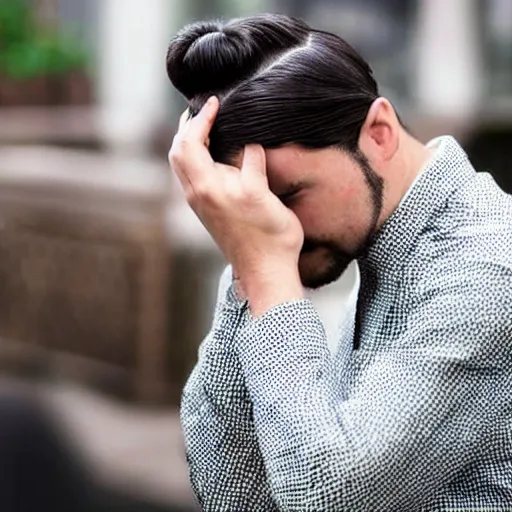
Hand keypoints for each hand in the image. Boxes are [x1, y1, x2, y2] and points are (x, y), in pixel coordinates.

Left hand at [169, 97, 304, 313]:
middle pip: (177, 152)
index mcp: (207, 187)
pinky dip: (194, 158)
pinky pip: (190, 177)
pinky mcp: (207, 212)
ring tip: (206, 127)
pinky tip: (213, 156)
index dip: (200, 118)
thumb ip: (251, 162)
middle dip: (187, 127)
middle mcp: (196, 195)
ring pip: (181, 166)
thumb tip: (248, 141)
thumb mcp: (262, 193)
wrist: (266, 271)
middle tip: (203, 110)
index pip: (191, 142)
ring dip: (188, 143)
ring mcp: (200, 205)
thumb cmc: (269, 235)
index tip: (214, 102)